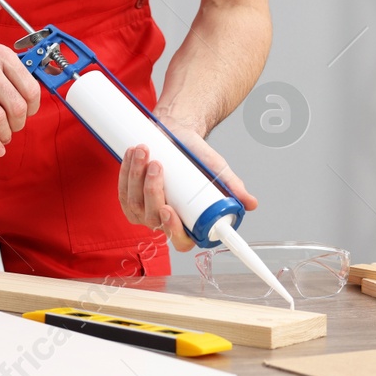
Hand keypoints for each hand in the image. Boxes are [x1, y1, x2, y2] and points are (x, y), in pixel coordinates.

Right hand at [0, 26, 39, 155]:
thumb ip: (9, 71)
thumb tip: (26, 98)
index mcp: (1, 55)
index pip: (30, 88)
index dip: (34, 107)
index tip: (30, 113)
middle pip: (15, 106)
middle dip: (19, 123)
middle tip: (15, 127)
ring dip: (4, 134)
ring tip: (4, 137)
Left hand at [117, 114, 256, 251]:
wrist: (176, 135)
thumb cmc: (196, 157)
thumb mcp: (217, 170)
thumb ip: (233, 187)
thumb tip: (252, 204)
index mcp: (187, 224)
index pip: (180, 240)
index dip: (172, 229)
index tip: (170, 209)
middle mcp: (164, 221)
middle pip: (152, 217)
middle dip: (152, 190)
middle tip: (158, 165)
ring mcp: (143, 212)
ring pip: (135, 203)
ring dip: (136, 176)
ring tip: (145, 152)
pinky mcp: (129, 198)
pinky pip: (123, 192)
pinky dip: (126, 172)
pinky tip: (132, 155)